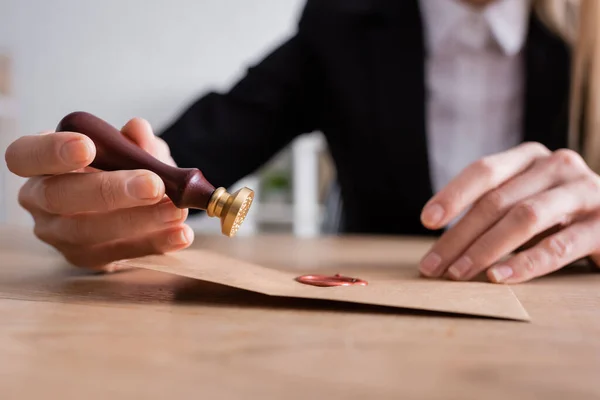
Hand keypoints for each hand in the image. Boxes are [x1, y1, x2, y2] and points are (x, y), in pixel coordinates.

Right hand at [5, 118, 193, 271]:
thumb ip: (133, 141)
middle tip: (153, 185)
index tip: (87, 147)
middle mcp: (40, 201)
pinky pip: (121, 254)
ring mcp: (60, 236)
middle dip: (109, 191)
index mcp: (39, 164)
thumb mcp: (128, 150)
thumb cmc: (118, 169)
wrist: (128, 205)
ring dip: (139, 221)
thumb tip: (138, 130)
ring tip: (177, 210)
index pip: (25, 155)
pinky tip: (181, 234)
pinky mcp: (88, 260)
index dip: (51, 151)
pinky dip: (156, 243)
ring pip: (90, 232)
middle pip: (60, 197)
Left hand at [418, 142, 599, 283]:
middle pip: (497, 200)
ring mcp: (584, 192)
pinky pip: (558, 246)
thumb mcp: (524, 202)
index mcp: (531, 157)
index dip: (453, 194)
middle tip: (432, 266)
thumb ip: (492, 210)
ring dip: (485, 249)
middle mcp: (558, 166)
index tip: (427, 220)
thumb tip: (441, 246)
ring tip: (458, 274)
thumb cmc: (559, 215)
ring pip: (524, 218)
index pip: (484, 170)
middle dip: (459, 236)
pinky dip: (524, 263)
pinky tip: (498, 277)